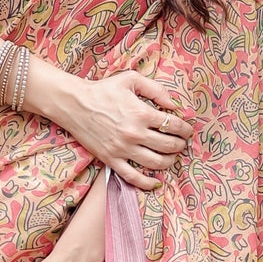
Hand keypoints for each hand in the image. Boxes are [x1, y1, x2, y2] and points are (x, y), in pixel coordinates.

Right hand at [62, 69, 193, 191]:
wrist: (74, 104)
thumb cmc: (103, 89)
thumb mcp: (131, 79)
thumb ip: (156, 89)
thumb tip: (174, 104)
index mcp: (141, 113)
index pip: (173, 125)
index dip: (185, 129)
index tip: (187, 130)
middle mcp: (134, 133)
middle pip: (168, 145)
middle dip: (180, 145)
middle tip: (182, 143)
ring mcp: (122, 149)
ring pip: (155, 163)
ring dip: (169, 161)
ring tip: (172, 157)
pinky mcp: (111, 159)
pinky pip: (133, 177)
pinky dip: (147, 182)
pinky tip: (156, 182)